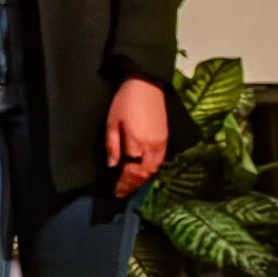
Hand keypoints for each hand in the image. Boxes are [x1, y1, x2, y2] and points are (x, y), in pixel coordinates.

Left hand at [104, 76, 170, 199]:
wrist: (146, 85)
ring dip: (143, 179)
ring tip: (131, 184)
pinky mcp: (166, 139)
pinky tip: (143, 170)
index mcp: (137, 144)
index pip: (131, 172)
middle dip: (133, 185)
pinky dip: (151, 170)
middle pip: (144, 174)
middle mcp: (152, 148)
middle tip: (122, 191)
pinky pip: (160, 161)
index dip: (123, 184)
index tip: (116, 192)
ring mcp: (162, 144)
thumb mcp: (111, 123)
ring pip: (154, 169)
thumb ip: (112, 145)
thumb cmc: (124, 102)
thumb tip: (112, 165)